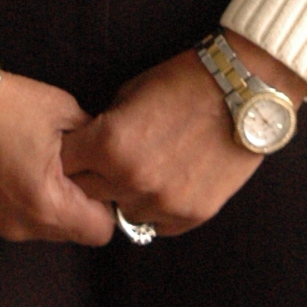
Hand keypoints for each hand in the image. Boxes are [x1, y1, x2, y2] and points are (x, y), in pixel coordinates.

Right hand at [0, 35, 115, 245]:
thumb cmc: (5, 101)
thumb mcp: (62, 110)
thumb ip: (91, 139)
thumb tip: (102, 152)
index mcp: (48, 205)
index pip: (101, 230)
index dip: (103, 201)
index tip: (92, 173)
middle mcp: (21, 227)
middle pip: (70, 232)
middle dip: (75, 202)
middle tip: (63, 161)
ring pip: (39, 226)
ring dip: (45, 202)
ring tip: (31, 157)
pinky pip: (11, 217)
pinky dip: (17, 197)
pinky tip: (6, 160)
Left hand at [61, 30, 306, 236]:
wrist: (240, 92)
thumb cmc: (181, 82)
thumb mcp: (129, 93)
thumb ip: (105, 127)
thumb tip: (90, 148)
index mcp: (109, 144)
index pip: (66, 164)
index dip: (70, 154)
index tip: (77, 149)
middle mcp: (132, 179)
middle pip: (90, 194)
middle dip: (92, 177)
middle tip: (104, 162)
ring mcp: (164, 202)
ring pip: (124, 212)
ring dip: (126, 195)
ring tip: (141, 169)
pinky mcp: (192, 215)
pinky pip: (158, 224)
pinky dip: (156, 208)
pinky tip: (165, 182)